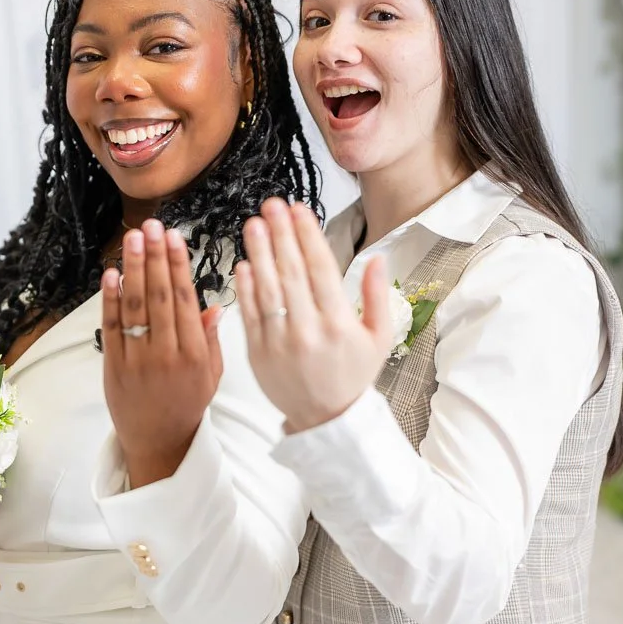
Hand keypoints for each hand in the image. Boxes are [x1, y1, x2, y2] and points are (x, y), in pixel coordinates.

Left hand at [101, 219, 222, 487]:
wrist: (159, 441)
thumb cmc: (188, 404)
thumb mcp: (211, 374)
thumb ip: (211, 338)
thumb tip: (214, 305)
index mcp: (195, 353)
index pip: (185, 300)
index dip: (178, 266)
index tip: (175, 238)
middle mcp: (167, 354)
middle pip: (159, 297)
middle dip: (155, 257)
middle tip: (152, 226)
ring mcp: (138, 360)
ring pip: (135, 307)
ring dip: (132, 268)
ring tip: (132, 238)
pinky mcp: (114, 366)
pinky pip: (111, 327)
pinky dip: (110, 299)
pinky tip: (111, 273)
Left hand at [235, 199, 392, 432]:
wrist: (325, 419)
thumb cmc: (353, 376)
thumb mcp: (379, 338)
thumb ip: (378, 296)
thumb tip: (377, 258)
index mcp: (340, 324)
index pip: (321, 270)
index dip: (308, 236)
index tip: (299, 209)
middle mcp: (309, 331)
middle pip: (291, 273)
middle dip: (280, 235)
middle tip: (271, 204)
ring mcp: (280, 342)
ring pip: (267, 289)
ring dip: (259, 253)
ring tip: (253, 224)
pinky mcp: (258, 353)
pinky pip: (250, 314)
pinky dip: (245, 288)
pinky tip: (243, 262)